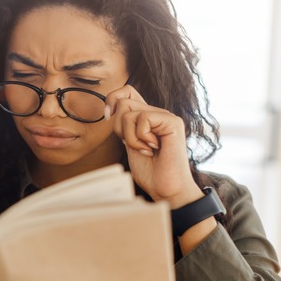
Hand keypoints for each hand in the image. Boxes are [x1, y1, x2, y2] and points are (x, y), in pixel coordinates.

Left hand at [106, 85, 202, 207]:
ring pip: (128, 110)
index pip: (127, 91)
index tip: (108, 117)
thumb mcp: (129, 144)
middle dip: (118, 127)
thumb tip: (110, 109)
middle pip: (122, 101)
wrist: (166, 189)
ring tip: (144, 150)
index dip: (112, 99)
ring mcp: (165, 116)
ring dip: (129, 136)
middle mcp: (157, 113)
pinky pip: (143, 118)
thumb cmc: (149, 172)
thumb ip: (124, 126)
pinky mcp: (173, 122)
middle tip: (132, 144)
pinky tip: (152, 149)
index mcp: (146, 117)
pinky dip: (140, 138)